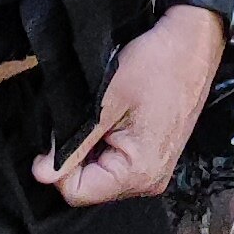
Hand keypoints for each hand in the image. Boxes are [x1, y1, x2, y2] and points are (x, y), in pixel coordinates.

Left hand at [38, 3, 224, 204]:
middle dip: (76, 156)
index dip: (57, 166)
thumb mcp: (105, 102)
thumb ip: (74, 143)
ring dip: (91, 147)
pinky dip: (106, 142)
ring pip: (102, 173)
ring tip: (99, 114)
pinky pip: (118, 162)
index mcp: (140, 174)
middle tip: (82, 117)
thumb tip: (41, 175)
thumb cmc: (155, 65)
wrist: (193, 41)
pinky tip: (111, 117)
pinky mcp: (155, 156)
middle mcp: (150, 181)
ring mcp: (155, 170)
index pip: (77, 192)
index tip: (56, 133)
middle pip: (91, 185)